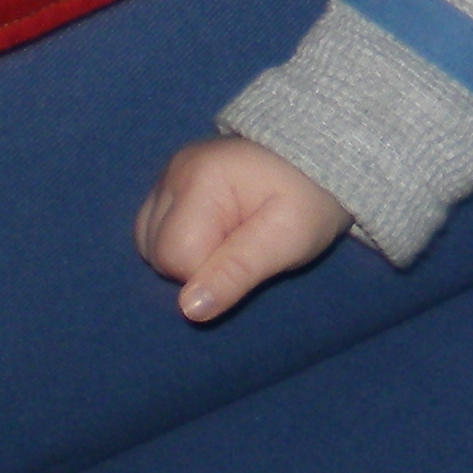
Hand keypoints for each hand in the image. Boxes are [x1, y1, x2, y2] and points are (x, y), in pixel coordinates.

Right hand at [134, 136, 351, 322]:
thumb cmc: (311, 199)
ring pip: (149, 243)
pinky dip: (181, 242)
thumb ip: (237, 272)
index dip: (213, 272)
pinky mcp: (172, 182)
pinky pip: (154, 230)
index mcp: (201, 176)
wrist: (323, 162)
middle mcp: (175, 169)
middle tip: (247, 243)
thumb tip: (188, 310)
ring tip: (234, 236)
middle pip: (157, 251)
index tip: (254, 252)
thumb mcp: (287, 239)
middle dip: (198, 264)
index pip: (176, 257)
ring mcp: (170, 173)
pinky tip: (217, 231)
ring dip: (186, 256)